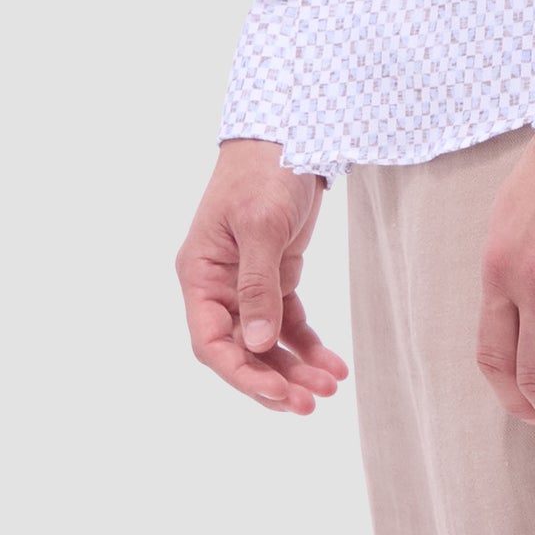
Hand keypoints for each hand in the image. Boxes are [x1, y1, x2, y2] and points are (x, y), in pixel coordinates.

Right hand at [177, 140, 349, 414]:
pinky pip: (289, 322)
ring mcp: (248, 283)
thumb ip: (257, 286)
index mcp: (200, 274)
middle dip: (273, 380)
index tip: (276, 392)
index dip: (241, 373)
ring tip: (328, 389)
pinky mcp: (277, 275)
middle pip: (240, 350)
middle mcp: (219, 285)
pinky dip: (308, 346)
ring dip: (294, 369)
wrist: (290, 131)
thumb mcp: (260, 225)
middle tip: (309, 404)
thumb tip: (255, 344)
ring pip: (267, 342)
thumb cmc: (263, 170)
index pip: (210, 341)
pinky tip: (333, 366)